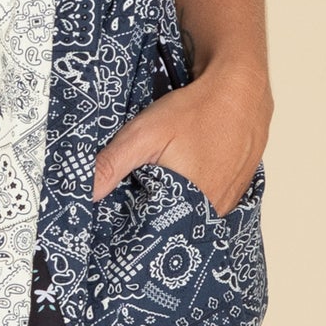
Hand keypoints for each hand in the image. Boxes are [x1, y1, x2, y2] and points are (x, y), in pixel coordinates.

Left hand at [93, 58, 272, 216]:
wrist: (242, 88)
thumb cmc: (196, 109)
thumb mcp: (145, 134)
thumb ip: (112, 164)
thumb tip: (83, 193)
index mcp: (189, 208)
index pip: (153, 237)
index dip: (134, 230)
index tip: (118, 222)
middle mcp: (212, 213)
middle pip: (173, 228)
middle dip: (153, 219)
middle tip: (139, 199)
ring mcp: (227, 204)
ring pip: (190, 218)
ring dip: (174, 210)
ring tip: (160, 190)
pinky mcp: (235, 193)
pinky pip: (207, 207)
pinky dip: (192, 200)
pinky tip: (183, 182)